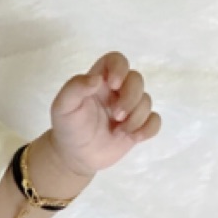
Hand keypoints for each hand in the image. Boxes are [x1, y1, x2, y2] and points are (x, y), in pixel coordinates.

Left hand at [48, 52, 160, 175]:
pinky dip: (148, 128)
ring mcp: (129, 108)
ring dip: (136, 117)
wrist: (74, 156)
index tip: (114, 84)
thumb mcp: (62, 107)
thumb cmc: (68, 128)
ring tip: (119, 131)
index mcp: (99, 81)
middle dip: (130, 98)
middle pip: (137, 79)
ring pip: (147, 101)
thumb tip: (97, 79)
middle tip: (116, 116)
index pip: (116, 60)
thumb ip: (74, 88)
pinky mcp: (137, 126)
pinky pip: (155, 121)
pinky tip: (133, 137)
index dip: (120, 67)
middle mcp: (116, 91)